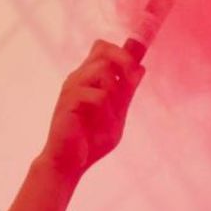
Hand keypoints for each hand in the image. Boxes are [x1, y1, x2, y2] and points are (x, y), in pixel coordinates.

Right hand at [41, 41, 143, 178]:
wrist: (70, 162)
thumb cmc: (90, 140)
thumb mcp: (116, 115)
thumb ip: (126, 93)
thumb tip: (141, 68)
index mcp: (89, 79)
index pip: (103, 48)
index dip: (124, 52)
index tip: (136, 72)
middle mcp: (79, 77)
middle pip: (104, 48)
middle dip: (125, 62)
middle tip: (132, 83)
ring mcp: (72, 86)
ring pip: (104, 69)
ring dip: (116, 93)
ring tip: (112, 115)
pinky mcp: (69, 100)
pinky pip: (99, 96)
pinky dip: (107, 113)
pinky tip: (101, 126)